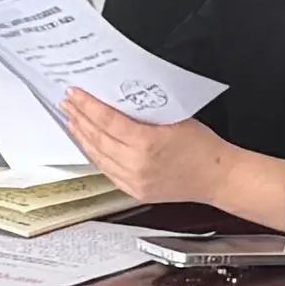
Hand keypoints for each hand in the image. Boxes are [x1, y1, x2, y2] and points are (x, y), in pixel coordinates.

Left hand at [60, 90, 241, 205]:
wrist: (217, 177)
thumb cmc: (202, 147)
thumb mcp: (174, 118)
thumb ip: (143, 113)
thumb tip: (117, 101)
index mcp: (147, 143)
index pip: (107, 121)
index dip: (87, 105)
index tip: (75, 94)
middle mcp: (136, 165)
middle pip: (97, 138)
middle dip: (79, 118)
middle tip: (67, 103)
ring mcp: (134, 181)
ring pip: (97, 156)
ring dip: (81, 137)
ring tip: (71, 120)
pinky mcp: (134, 191)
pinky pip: (106, 170)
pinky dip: (94, 154)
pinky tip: (88, 143)